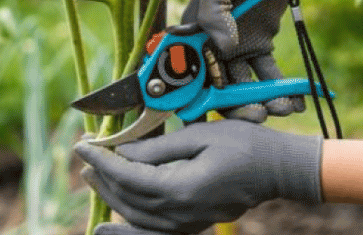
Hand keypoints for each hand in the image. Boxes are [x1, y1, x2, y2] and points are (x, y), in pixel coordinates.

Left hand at [75, 120, 322, 233]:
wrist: (279, 170)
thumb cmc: (246, 145)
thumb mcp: (200, 136)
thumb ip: (158, 149)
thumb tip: (122, 151)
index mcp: (181, 188)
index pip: (127, 175)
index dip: (101, 159)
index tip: (83, 144)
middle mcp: (180, 213)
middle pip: (127, 198)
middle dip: (101, 176)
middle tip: (84, 155)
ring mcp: (187, 223)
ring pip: (135, 216)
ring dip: (111, 195)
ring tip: (94, 176)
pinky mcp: (192, 224)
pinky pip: (151, 229)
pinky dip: (127, 226)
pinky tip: (109, 227)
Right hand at [182, 0, 314, 120]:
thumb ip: (215, 11)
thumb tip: (222, 46)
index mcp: (193, 30)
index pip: (182, 68)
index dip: (185, 95)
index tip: (197, 116)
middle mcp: (210, 45)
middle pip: (214, 86)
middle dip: (232, 107)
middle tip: (254, 116)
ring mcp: (235, 49)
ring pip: (242, 87)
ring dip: (257, 103)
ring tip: (278, 109)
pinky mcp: (259, 47)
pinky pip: (268, 76)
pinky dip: (280, 91)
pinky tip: (294, 102)